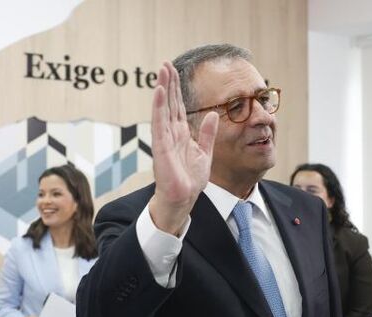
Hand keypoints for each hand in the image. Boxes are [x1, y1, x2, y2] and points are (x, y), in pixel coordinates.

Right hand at [148, 61, 218, 234]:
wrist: (184, 198)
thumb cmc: (190, 179)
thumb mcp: (205, 152)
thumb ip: (207, 133)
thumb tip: (212, 114)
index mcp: (181, 134)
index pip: (178, 107)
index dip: (178, 90)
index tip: (176, 72)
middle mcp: (171, 133)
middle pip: (169, 103)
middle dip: (169, 83)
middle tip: (166, 64)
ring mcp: (164, 138)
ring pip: (163, 108)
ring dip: (163, 88)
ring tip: (162, 70)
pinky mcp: (161, 145)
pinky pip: (159, 122)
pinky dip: (159, 106)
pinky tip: (159, 91)